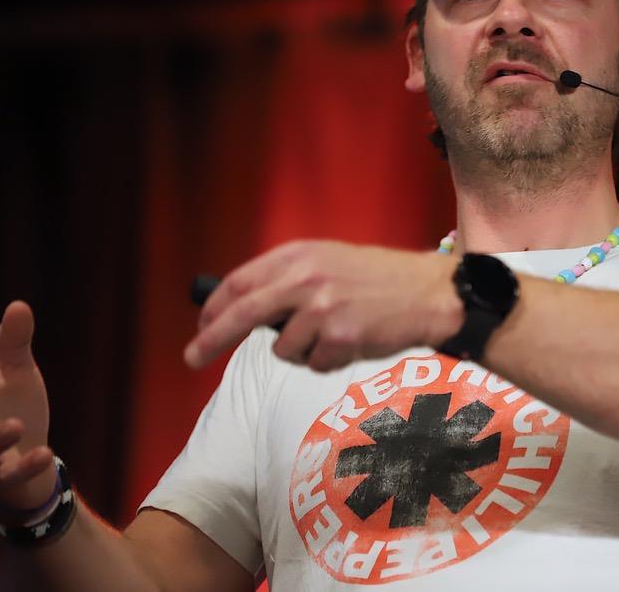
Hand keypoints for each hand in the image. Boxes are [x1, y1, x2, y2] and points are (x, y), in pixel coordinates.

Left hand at [185, 240, 462, 371]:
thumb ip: (289, 278)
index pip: (241, 281)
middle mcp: (306, 278)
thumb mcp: (329, 261)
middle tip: (191, 357)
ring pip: (283, 348)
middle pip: (243, 313)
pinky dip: (327, 361)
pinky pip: (313, 363)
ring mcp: (322, 308)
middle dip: (211, 338)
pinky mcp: (340, 337)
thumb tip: (244, 307)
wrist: (427, 292)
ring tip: (333, 334)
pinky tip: (351, 342)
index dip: (215, 306)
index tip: (202, 324)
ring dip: (300, 351)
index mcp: (299, 254)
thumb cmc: (378, 279)